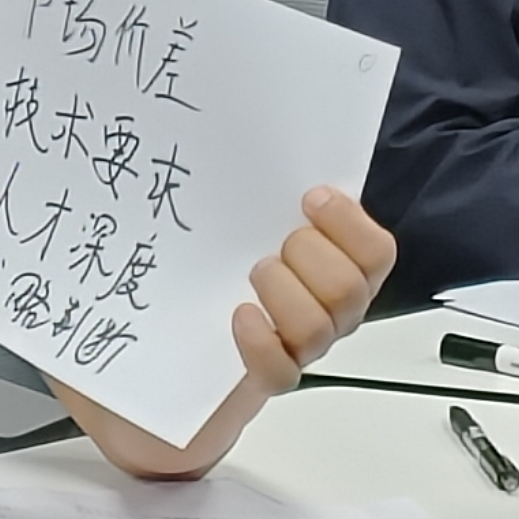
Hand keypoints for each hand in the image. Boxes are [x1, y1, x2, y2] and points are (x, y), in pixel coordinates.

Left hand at [61, 185, 396, 479]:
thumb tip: (213, 135)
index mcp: (319, 269)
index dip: (352, 222)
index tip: (310, 196)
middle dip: (313, 256)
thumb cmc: (181, 299)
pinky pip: (281, 369)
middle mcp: (316, 311)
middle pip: (355, 286)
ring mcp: (290, 349)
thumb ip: (231, 195)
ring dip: (286, 294)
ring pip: (324, 325)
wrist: (145, 382)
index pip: (374, 251)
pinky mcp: (258, 384)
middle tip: (270, 248)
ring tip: (250, 279)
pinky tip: (237, 320)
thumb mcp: (208, 236)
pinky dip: (261, 342)